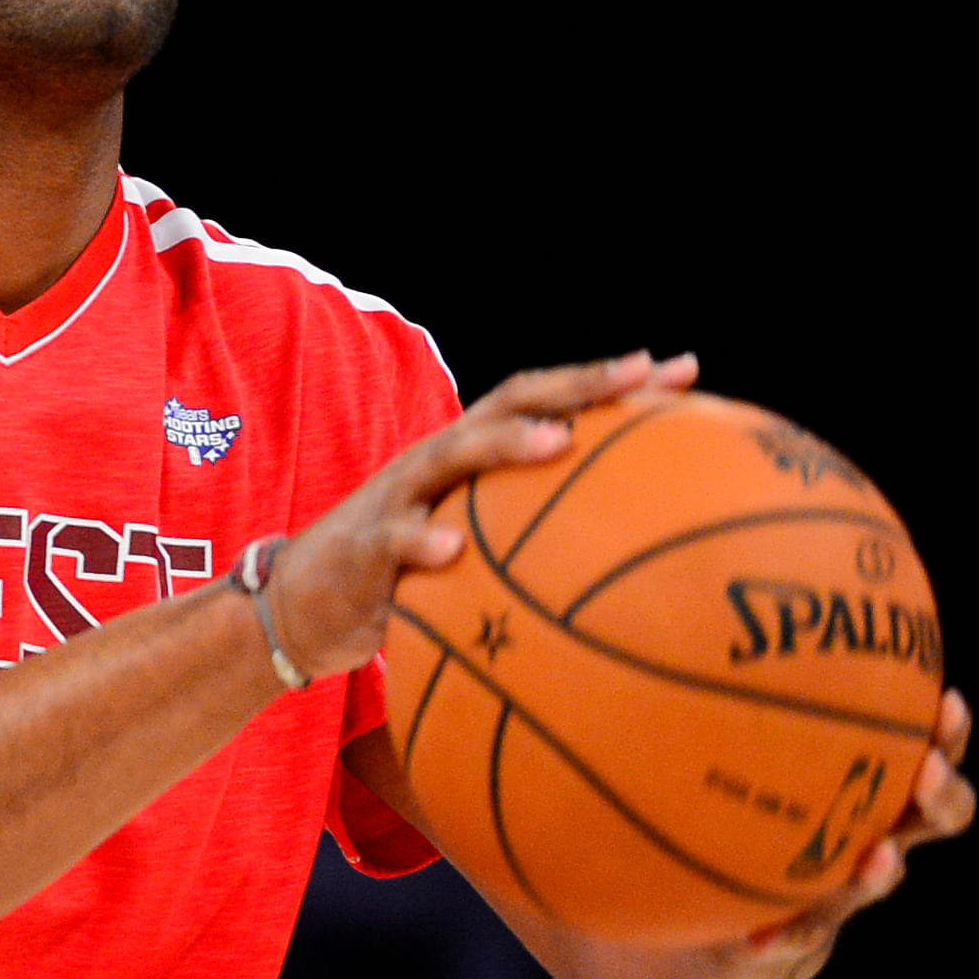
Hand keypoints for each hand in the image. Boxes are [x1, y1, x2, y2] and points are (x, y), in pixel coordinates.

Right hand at [262, 349, 699, 681]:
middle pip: (508, 404)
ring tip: (560, 442)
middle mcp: (437, 462)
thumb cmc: (401, 578)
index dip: (608, 384)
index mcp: (469, 457)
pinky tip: (452, 551)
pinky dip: (421, 542)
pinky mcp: (361, 551)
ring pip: (452, 456)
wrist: (296, 607)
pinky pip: (393, 542)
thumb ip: (526, 538)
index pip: (545, 402)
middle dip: (576, 386)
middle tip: (640, 375)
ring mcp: (397, 500)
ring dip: (505, 445)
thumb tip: (632, 572)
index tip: (682, 371)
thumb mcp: (469, 548)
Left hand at [737, 689, 976, 978]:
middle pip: (935, 813)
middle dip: (941, 793)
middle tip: (930, 770)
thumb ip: (728, 695)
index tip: (948, 701)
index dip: (947, 730)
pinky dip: (784, 937)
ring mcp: (842, 886)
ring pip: (877, 879)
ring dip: (879, 870)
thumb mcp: (733, 745)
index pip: (927, 747)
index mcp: (868, 779)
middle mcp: (871, 832)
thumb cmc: (736, 799)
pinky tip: (759, 940)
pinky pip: (800, 938)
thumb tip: (694, 609)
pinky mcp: (802, 933)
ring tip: (877, 858)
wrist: (719, 910)